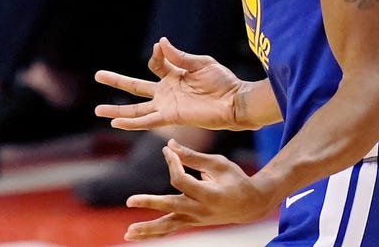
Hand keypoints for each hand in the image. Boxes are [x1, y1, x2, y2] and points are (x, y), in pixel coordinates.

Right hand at [94, 37, 245, 130]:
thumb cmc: (223, 82)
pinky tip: (116, 123)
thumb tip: (159, 43)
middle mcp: (167, 91)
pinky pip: (147, 120)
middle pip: (135, 86)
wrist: (235, 102)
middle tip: (98, 75)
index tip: (159, 47)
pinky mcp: (171, 117)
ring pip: (136, 108)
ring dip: (117, 110)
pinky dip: (131, 122)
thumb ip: (179, 56)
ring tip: (97, 110)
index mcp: (174, 75)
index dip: (156, 54)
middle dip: (116, 81)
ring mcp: (167, 105)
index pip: (155, 63)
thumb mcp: (201, 63)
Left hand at [123, 139, 275, 240]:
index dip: (172, 163)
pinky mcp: (191, 222)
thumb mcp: (218, 163)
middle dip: (150, 203)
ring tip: (128, 234)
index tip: (167, 150)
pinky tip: (134, 234)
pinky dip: (152, 232)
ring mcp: (195, 219)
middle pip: (171, 206)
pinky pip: (170, 228)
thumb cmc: (235, 179)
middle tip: (130, 201)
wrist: (251, 205)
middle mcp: (200, 210)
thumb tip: (169, 144)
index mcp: (209, 195)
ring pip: (168, 226)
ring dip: (147, 230)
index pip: (181, 180)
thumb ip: (193, 157)